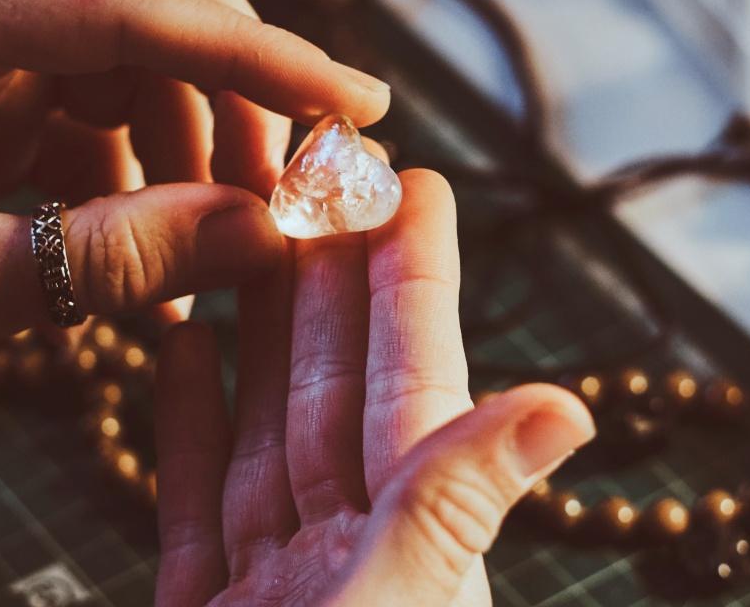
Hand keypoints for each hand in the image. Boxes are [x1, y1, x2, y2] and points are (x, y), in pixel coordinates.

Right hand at [155, 170, 595, 605]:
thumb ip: (452, 506)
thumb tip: (566, 407)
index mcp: (409, 547)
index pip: (414, 384)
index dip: (415, 278)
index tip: (412, 186)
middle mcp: (347, 554)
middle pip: (335, 388)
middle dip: (328, 279)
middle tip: (317, 182)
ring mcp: (272, 580)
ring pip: (264, 429)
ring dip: (256, 330)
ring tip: (245, 237)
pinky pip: (193, 498)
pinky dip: (188, 421)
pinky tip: (183, 345)